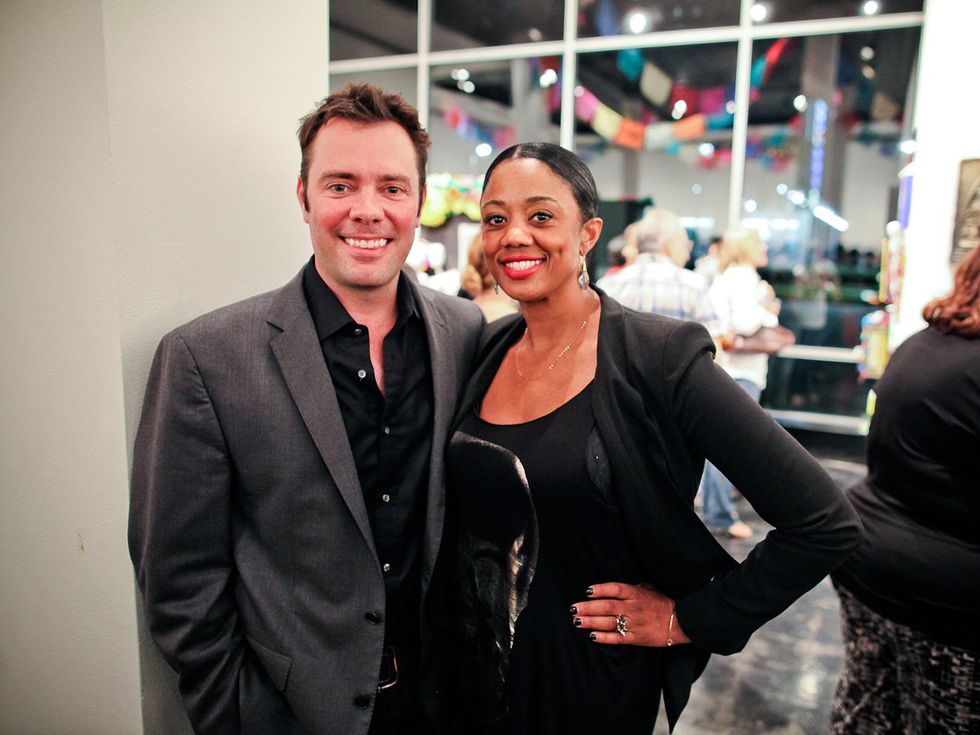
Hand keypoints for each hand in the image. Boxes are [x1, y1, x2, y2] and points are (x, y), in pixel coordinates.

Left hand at [569, 582, 689, 646]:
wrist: (681, 622)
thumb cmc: (663, 603)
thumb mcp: (649, 588)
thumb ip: (632, 586)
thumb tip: (615, 584)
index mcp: (636, 593)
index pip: (615, 589)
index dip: (600, 589)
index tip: (587, 591)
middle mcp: (633, 608)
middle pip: (607, 606)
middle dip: (588, 607)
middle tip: (574, 609)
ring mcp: (634, 624)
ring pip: (609, 622)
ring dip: (591, 621)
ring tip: (577, 621)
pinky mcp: (636, 638)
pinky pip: (617, 638)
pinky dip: (604, 637)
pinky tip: (592, 636)